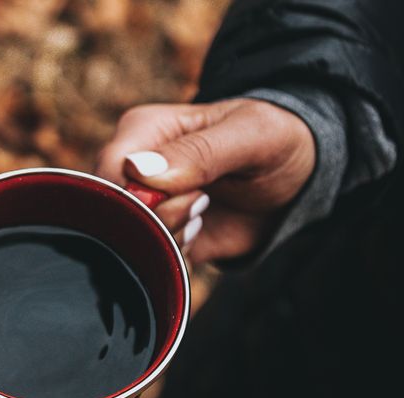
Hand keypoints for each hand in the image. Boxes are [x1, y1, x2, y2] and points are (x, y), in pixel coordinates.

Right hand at [96, 98, 314, 262]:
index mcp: (141, 132)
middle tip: (202, 203)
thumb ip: (198, 153)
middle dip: (158, 220)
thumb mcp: (250, 135)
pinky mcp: (155, 236)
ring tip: (202, 211)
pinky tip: (198, 230)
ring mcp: (141, 206)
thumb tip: (137, 172)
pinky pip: (146, 259)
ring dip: (169, 238)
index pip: (109, 172)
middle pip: (113, 211)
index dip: (141, 195)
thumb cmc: (272, 140)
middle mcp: (130, 170)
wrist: (293, 178)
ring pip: (127, 240)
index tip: (193, 193)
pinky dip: (173, 256)